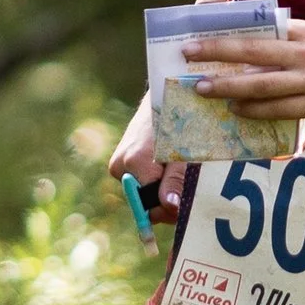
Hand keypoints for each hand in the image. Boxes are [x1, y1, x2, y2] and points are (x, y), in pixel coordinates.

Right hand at [108, 93, 186, 221]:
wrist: (163, 95)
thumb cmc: (179, 121)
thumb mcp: (184, 153)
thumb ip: (175, 181)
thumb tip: (170, 207)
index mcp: (134, 163)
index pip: (148, 205)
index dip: (168, 209)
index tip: (185, 206)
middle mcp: (120, 166)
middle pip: (144, 200)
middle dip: (165, 199)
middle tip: (187, 187)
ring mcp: (118, 163)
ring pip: (142, 191)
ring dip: (161, 188)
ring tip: (179, 171)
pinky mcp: (120, 160)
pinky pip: (139, 180)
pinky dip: (155, 179)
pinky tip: (168, 166)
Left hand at [183, 21, 304, 140]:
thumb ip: (290, 45)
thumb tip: (246, 53)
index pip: (261, 27)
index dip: (229, 30)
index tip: (202, 32)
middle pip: (254, 50)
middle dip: (217, 51)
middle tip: (189, 54)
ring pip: (262, 82)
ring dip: (228, 85)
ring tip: (202, 88)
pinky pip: (278, 108)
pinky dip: (254, 110)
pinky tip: (235, 110)